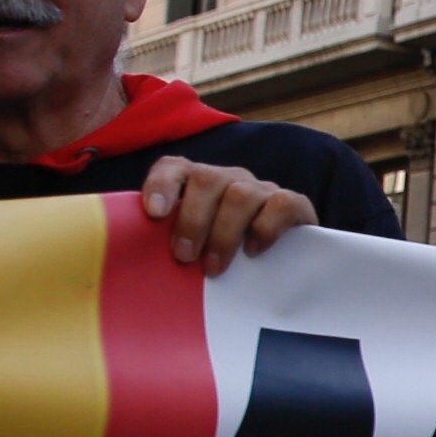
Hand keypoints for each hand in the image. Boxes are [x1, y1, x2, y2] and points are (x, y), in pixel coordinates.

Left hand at [138, 156, 313, 273]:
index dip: (161, 185)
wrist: (286, 264)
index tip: (154, 214)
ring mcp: (262, 190)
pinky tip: (254, 252)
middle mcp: (230, 179)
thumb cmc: (226, 258)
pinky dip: (265, 228)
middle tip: (184, 257)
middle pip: (207, 180)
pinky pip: (281, 204)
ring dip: (224, 234)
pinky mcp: (295, 204)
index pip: (174, 168)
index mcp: (199, 183)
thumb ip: (172, 243)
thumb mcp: (194, 247)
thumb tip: (140, 265)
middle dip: (192, 220)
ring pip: (241, 194)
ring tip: (213, 268)